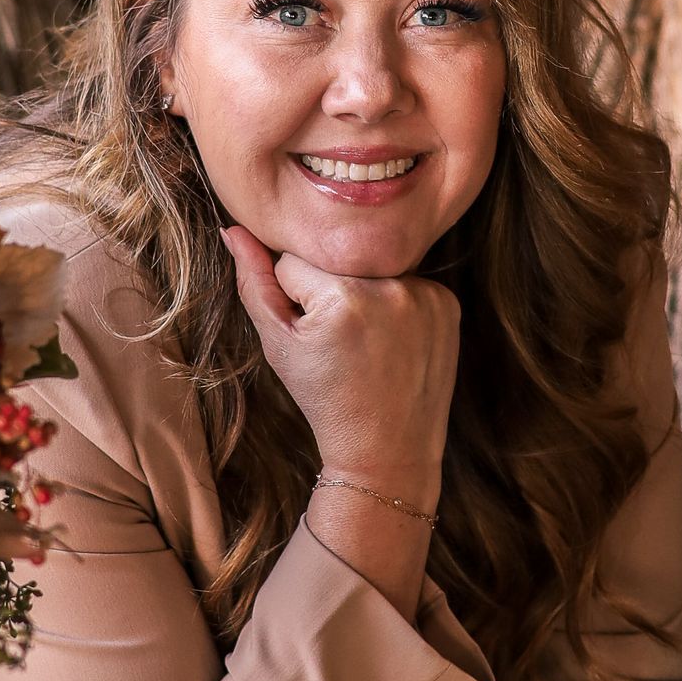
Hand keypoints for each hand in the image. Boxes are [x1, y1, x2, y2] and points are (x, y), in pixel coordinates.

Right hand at [221, 225, 457, 493]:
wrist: (388, 450)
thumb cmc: (325, 400)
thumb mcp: (279, 345)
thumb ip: (254, 283)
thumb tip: (234, 229)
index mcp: (343, 296)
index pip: (295, 261)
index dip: (294, 299)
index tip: (314, 338)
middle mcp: (391, 287)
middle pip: (336, 260)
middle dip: (328, 290)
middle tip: (342, 343)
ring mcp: (426, 294)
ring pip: (370, 267)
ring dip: (363, 293)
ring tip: (366, 343)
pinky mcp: (448, 302)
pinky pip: (405, 281)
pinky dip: (396, 303)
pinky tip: (393, 341)